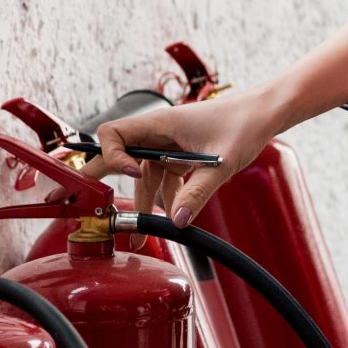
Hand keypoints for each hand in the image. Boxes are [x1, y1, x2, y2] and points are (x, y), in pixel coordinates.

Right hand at [86, 92, 277, 228]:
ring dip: (141, 203)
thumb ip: (197, 191)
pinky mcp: (180, 156)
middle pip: (119, 156)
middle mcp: (158, 132)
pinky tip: (172, 217)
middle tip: (83, 205)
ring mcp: (168, 145)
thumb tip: (177, 220)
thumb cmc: (243, 123)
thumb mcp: (221, 162)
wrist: (264, 114)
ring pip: (144, 176)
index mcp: (160, 122)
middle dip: (101, 181)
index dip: (113, 157)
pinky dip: (164, 199)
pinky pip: (163, 179)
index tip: (134, 176)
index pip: (113, 134)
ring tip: (140, 234)